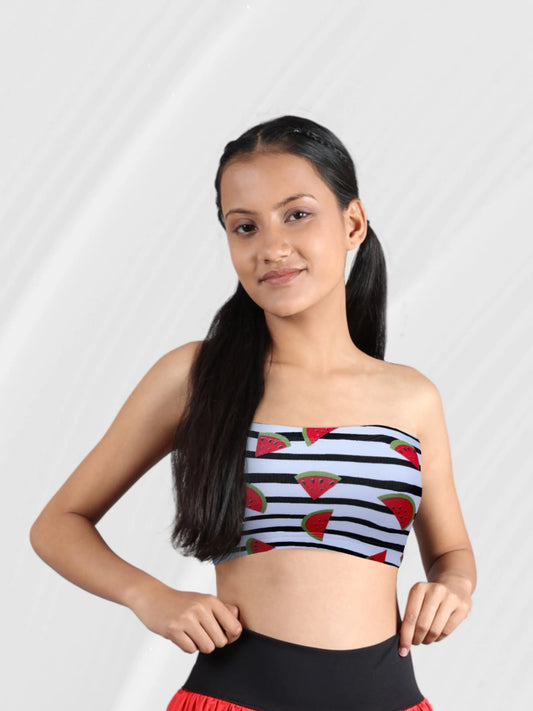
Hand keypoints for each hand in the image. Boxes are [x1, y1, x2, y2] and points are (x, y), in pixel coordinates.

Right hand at [128, 580, 242, 653]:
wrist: (152, 597)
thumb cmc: (181, 602)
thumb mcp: (203, 600)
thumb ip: (223, 611)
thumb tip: (238, 628)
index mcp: (211, 600)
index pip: (235, 627)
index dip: (231, 636)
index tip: (222, 635)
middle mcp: (200, 608)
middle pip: (221, 641)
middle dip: (212, 642)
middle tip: (201, 633)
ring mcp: (186, 619)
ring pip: (207, 647)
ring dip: (200, 645)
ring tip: (191, 634)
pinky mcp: (174, 630)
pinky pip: (191, 649)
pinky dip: (187, 646)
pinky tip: (181, 635)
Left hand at [398, 578, 471, 655]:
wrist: (454, 585)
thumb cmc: (430, 597)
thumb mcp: (418, 598)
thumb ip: (410, 615)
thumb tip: (402, 641)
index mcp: (419, 588)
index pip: (410, 617)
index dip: (405, 636)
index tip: (402, 650)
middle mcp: (435, 591)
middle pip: (422, 625)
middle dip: (417, 639)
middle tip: (415, 642)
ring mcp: (450, 598)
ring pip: (435, 630)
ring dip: (427, 640)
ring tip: (425, 640)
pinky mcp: (462, 607)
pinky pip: (447, 630)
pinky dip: (439, 638)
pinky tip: (435, 636)